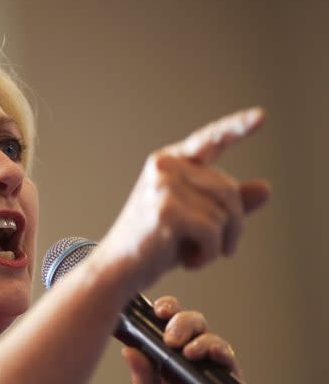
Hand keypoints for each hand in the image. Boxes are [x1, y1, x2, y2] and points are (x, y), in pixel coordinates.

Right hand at [99, 108, 270, 291]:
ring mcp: (163, 185)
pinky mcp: (166, 210)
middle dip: (233, 225)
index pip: (208, 141)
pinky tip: (188, 261)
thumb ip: (227, 203)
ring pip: (224, 213)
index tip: (261, 116)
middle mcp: (165, 166)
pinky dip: (208, 254)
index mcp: (170, 161)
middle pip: (228, 189)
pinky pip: (213, 232)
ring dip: (219, 243)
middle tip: (218, 249)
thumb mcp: (195, 219)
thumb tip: (266, 189)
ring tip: (193, 254)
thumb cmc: (155, 243)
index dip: (236, 127)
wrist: (118, 267)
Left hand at [122, 296, 242, 383]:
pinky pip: (230, 365)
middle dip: (182, 321)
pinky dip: (221, 355)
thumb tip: (129, 350)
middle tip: (170, 335)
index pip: (169, 325)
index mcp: (168, 360)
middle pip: (193, 325)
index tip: (158, 310)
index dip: (167, 311)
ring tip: (186, 349)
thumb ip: (142, 379)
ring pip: (213, 340)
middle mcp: (192, 362)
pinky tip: (207, 357)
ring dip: (201, 338)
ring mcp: (212, 373)